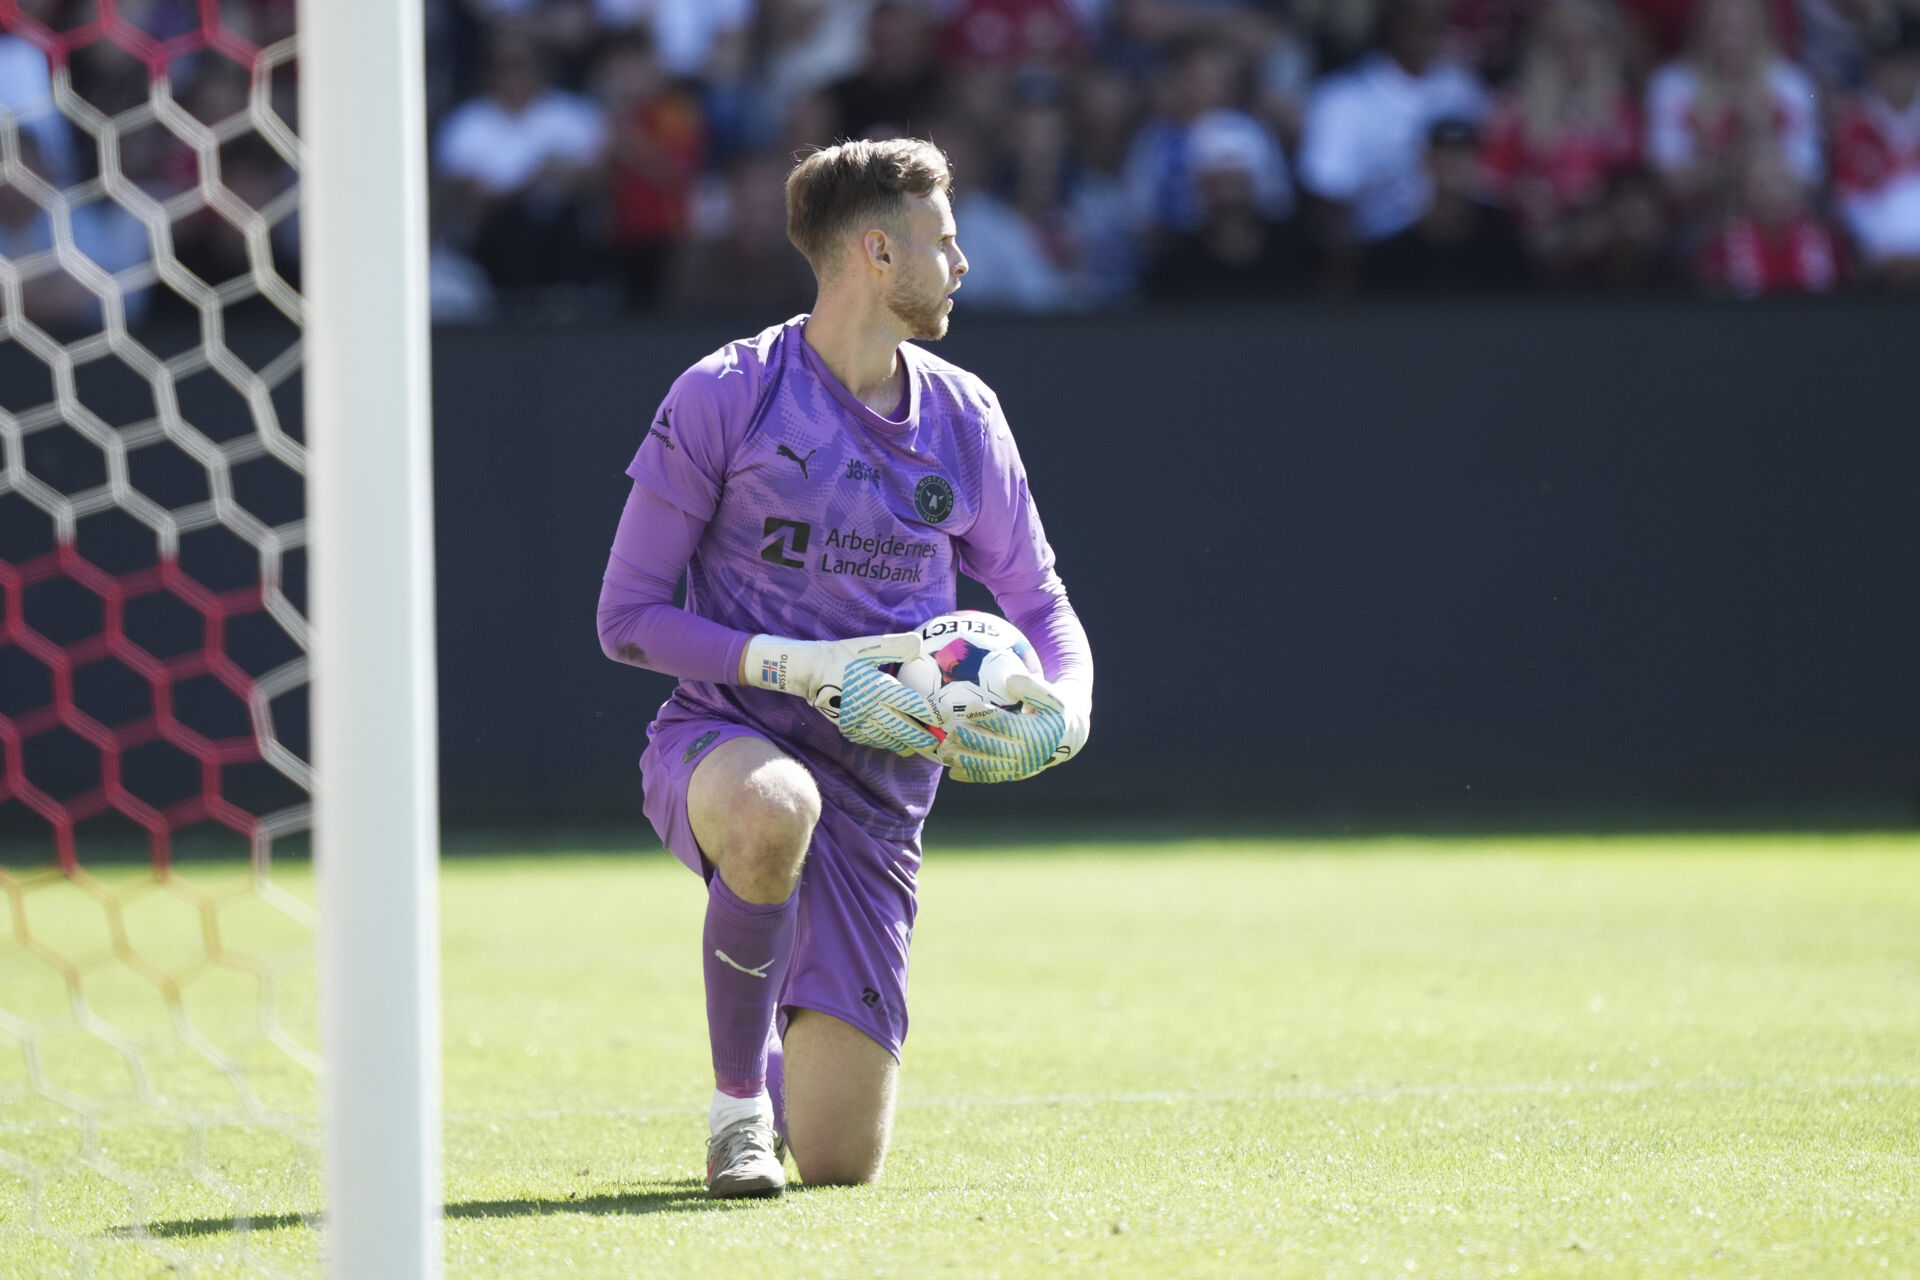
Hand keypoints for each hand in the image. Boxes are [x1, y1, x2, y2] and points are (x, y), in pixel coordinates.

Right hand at [741, 632, 938, 754]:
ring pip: (888, 739)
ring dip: (907, 743)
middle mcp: (868, 707)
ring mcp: (857, 721)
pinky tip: (897, 741)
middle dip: (922, 737)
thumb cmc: (840, 656)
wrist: (808, 672)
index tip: (945, 716)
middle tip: (938, 740)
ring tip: (922, 745)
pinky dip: (887, 743)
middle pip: (902, 728)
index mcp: (875, 686)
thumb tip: (920, 644)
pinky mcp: (848, 728)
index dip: (929, 712)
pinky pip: (872, 741)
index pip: (909, 703)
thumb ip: (895, 646)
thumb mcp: (866, 646)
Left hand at [936, 671, 1088, 783]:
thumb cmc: (1054, 711)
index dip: (986, 716)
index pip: (1006, 725)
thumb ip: (1032, 686)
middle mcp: (1026, 753)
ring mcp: (1018, 767)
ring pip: (988, 766)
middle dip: (969, 740)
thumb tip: (1010, 680)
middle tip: (950, 730)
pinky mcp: (1012, 774)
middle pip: (992, 748)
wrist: (1066, 737)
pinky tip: (953, 772)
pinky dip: (971, 776)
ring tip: (944, 751)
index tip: (968, 707)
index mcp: (1036, 732)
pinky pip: (990, 777)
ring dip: (964, 760)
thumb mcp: (1052, 696)